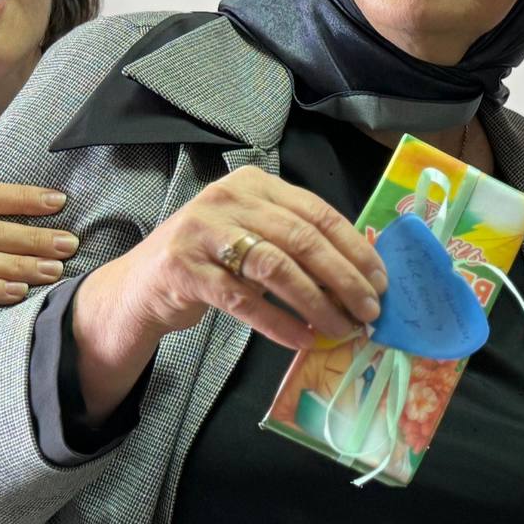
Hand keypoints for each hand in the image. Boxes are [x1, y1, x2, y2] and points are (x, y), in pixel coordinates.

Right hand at [71, 166, 386, 422]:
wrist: (142, 285)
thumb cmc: (209, 261)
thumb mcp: (252, 235)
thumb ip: (295, 241)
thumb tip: (361, 271)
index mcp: (254, 184)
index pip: (317, 212)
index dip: (354, 248)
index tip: (380, 280)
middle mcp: (227, 199)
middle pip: (301, 239)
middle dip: (343, 278)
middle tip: (369, 311)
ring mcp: (202, 232)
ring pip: (275, 267)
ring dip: (317, 303)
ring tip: (342, 329)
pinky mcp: (184, 270)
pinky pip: (243, 300)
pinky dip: (278, 323)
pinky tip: (303, 339)